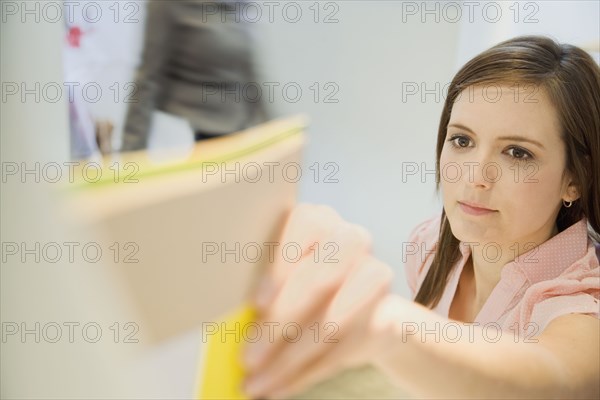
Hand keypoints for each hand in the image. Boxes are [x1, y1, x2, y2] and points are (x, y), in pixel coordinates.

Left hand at [242, 204, 393, 398]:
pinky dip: (307, 374)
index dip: (281, 266)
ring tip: (257, 384)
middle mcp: (351, 240)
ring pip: (332, 321)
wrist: (364, 305)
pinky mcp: (388, 314)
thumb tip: (229, 321)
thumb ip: (265, 289)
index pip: (306, 228)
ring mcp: (374, 275)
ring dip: (289, 360)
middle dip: (279, 325)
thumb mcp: (283, 275)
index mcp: (320, 220)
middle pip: (318, 279)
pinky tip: (280, 388)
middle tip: (248, 357)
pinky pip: (344, 349)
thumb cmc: (304, 283)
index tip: (257, 304)